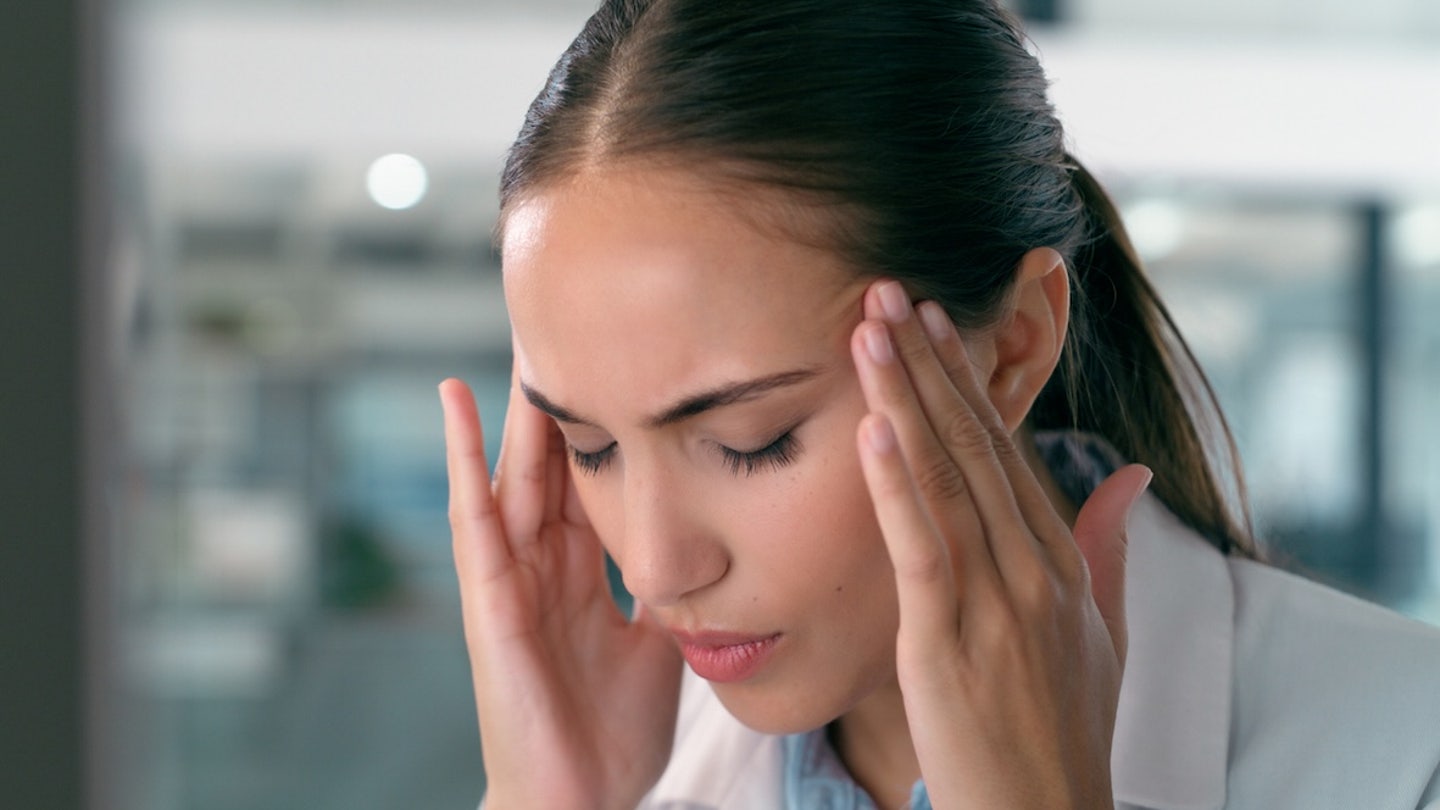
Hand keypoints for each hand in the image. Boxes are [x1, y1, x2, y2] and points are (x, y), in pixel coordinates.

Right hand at [441, 375, 682, 809]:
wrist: (580, 799)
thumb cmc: (610, 731)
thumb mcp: (659, 644)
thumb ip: (670, 594)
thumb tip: (708, 553)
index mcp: (586, 569)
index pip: (597, 473)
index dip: (608, 417)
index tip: (629, 355)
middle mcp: (546, 560)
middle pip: (557, 458)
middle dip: (567, 394)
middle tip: (577, 319)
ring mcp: (513, 574)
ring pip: (516, 469)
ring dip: (518, 404)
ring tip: (526, 334)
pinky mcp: (490, 597)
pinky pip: (476, 516)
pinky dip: (462, 457)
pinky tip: (457, 400)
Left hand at [849, 281, 1151, 808]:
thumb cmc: (1063, 729)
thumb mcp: (1099, 632)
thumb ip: (1106, 547)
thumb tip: (1129, 477)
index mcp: (1061, 561)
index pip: (1006, 450)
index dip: (968, 381)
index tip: (935, 322)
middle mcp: (1034, 569)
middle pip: (975, 445)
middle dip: (930, 363)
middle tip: (890, 291)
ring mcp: (997, 602)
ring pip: (946, 479)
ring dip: (905, 397)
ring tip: (871, 330)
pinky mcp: (950, 640)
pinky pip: (922, 546)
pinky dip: (896, 482)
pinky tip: (873, 426)